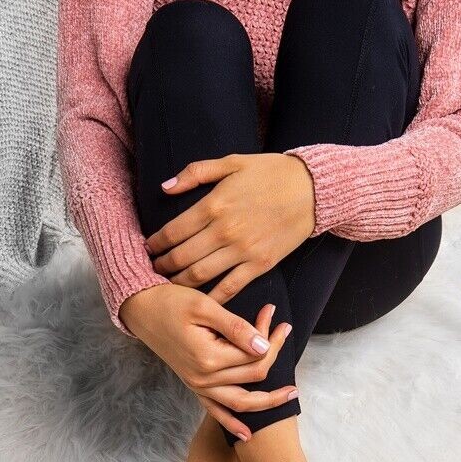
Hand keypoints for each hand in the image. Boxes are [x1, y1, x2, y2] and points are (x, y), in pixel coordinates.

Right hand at [119, 285, 295, 439]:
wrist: (142, 310)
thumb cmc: (171, 302)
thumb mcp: (205, 306)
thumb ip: (236, 328)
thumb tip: (264, 347)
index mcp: (207, 358)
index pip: (253, 355)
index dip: (269, 337)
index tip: (274, 313)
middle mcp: (203, 378)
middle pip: (253, 376)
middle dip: (274, 353)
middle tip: (285, 329)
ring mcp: (197, 386)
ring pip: (241, 401)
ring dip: (268, 400)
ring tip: (292, 393)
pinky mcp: (194, 387)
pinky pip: (216, 411)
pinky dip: (232, 424)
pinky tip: (248, 435)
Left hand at [144, 153, 315, 303]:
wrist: (312, 190)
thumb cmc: (270, 173)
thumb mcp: (231, 162)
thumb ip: (195, 173)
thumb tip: (165, 187)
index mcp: (213, 205)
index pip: (172, 231)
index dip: (155, 243)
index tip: (148, 248)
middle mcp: (224, 231)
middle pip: (181, 257)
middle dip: (162, 266)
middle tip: (153, 269)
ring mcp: (242, 251)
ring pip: (200, 276)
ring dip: (179, 283)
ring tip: (169, 284)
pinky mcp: (259, 265)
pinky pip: (229, 288)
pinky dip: (211, 298)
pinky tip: (200, 300)